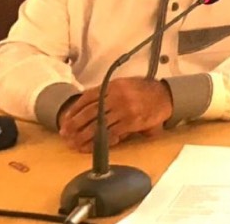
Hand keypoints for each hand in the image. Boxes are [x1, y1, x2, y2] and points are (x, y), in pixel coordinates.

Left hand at [58, 78, 172, 152]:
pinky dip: (100, 141)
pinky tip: (91, 146)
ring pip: (98, 125)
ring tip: (74, 143)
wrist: (164, 96)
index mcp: (113, 85)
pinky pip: (111, 134)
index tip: (66, 119)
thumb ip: (107, 92)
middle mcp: (117, 96)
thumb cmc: (143, 91)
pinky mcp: (131, 122)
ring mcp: (124, 110)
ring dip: (84, 136)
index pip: (88, 97)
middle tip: (65, 133)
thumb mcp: (124, 84)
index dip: (75, 109)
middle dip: (75, 124)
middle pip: (90, 112)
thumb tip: (86, 105)